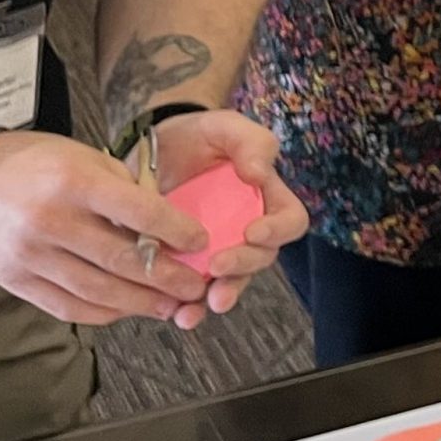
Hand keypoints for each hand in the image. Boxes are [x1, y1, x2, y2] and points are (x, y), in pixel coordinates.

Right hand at [0, 129, 211, 327]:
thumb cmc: (32, 163)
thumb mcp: (84, 157)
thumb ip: (123, 189)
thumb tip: (163, 225)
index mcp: (75, 183)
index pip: (139, 213)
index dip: (176, 232)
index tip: (201, 242)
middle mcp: (51, 221)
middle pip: (121, 261)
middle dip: (167, 278)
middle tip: (196, 288)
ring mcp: (29, 256)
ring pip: (97, 291)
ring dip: (140, 303)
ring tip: (170, 307)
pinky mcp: (14, 280)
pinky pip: (66, 306)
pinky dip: (102, 312)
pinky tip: (126, 310)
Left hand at [150, 109, 308, 325]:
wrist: (150, 147)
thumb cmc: (197, 135)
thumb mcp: (225, 127)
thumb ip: (250, 142)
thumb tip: (259, 174)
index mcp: (267, 199)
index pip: (289, 221)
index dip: (277, 231)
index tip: (253, 231)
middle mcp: (246, 231)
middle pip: (260, 258)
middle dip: (242, 268)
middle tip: (218, 267)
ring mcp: (216, 250)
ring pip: (228, 282)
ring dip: (217, 297)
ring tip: (196, 309)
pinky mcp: (184, 263)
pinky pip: (192, 291)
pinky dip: (186, 305)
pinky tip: (175, 313)